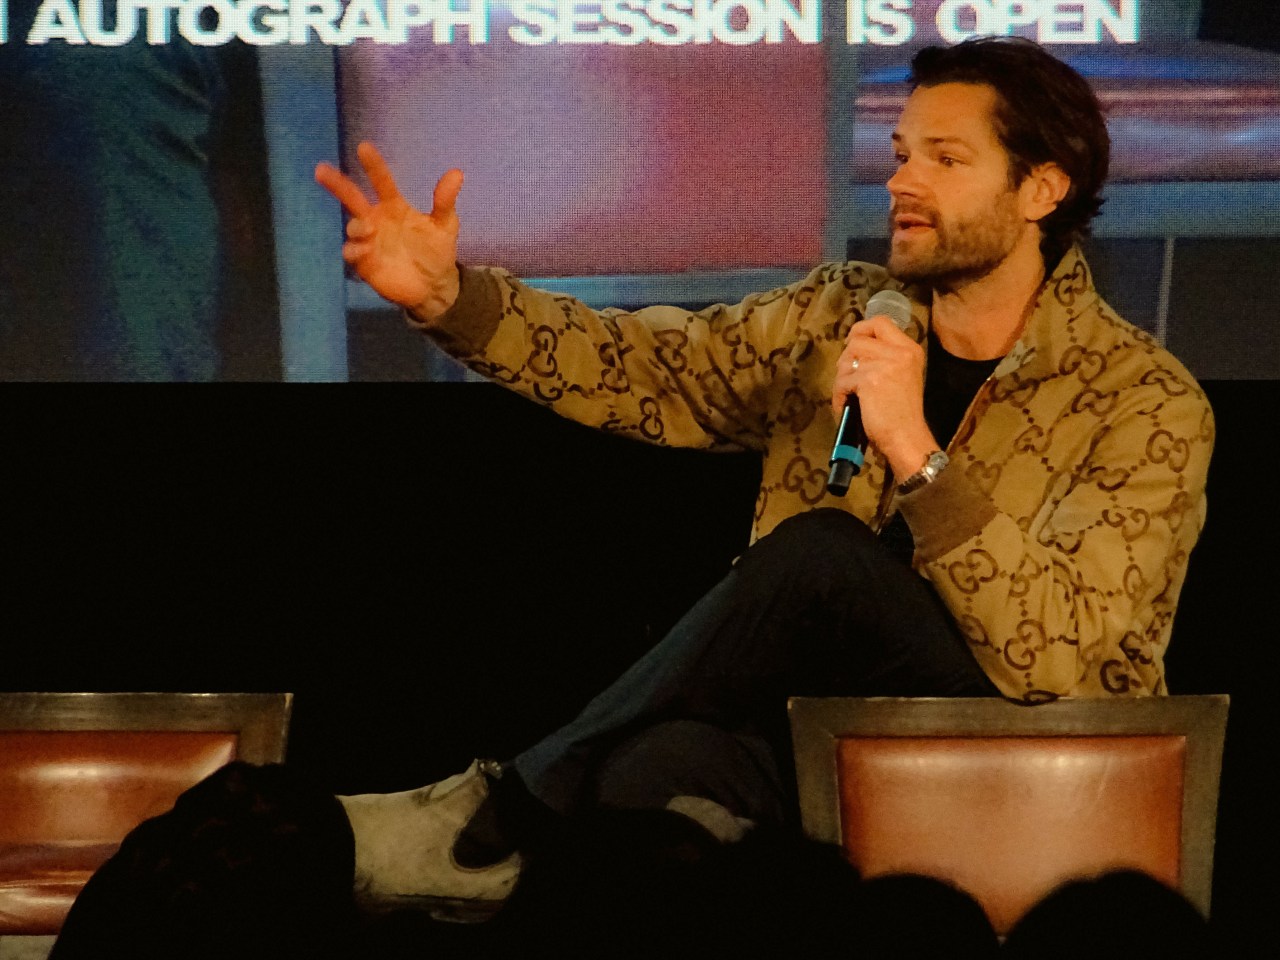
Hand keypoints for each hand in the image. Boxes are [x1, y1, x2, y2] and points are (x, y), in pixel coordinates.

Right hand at [314, 142, 463, 318]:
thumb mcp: (445, 225)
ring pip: (352, 226)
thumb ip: (445, 201)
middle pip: (352, 198)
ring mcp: (368, 241)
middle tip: (321, 169)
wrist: (434, 287)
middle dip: (336, 183)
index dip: (373, 166)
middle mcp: (376, 219)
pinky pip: (352, 253)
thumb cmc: (437, 252)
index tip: (364, 148)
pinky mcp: (365, 263)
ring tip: (369, 229)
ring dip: (357, 226)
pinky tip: (363, 250)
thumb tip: (457, 173)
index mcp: (394, 206)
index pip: (380, 181)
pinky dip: (354, 250)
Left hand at [831, 313, 937, 477]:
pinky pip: (843, 381)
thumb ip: (885, 358)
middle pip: (858, 339)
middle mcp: (900, 352)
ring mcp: (885, 364)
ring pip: (847, 360)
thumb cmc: (902, 414)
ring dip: (841, 378)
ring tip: (848, 395)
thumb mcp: (903, 376)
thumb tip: (855, 347)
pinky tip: (847, 406)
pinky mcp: (870, 379)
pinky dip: (839, 395)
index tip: (852, 344)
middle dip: (846, 357)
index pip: (880, 322)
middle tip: (848, 376)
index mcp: (909, 349)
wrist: (907, 437)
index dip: (861, 330)